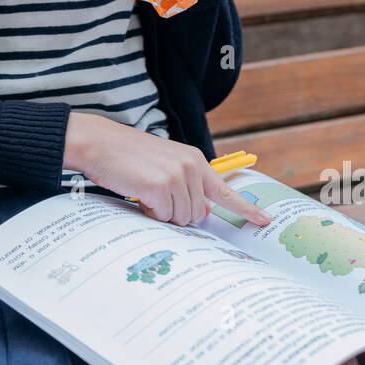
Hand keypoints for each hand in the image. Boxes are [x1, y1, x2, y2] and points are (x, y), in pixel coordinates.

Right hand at [64, 112, 271, 228]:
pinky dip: (148, 211)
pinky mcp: (160, 187)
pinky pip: (162, 216)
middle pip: (196, 214)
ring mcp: (177, 176)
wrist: (99, 143)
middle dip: (175, 212)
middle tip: (153, 194)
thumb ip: (187, 185)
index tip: (265, 221)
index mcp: (194, 160)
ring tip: (143, 191)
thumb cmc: (127, 156)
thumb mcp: (164, 165)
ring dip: (161, 213)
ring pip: (181, 218)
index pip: (225, 190)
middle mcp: (191, 167)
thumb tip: (202, 211)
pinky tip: (138, 193)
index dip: (246, 209)